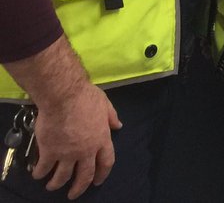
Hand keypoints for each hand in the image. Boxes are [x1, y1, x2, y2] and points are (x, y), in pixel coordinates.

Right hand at [32, 82, 120, 199]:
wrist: (64, 96)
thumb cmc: (86, 98)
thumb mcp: (105, 105)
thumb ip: (111, 117)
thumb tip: (118, 126)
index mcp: (102, 140)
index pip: (106, 162)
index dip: (103, 174)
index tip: (98, 181)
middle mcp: (86, 151)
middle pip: (85, 175)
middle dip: (79, 187)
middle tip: (73, 195)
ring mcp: (67, 153)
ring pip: (63, 176)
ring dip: (57, 183)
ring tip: (52, 186)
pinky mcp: (49, 151)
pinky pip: (44, 168)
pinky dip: (40, 173)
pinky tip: (37, 174)